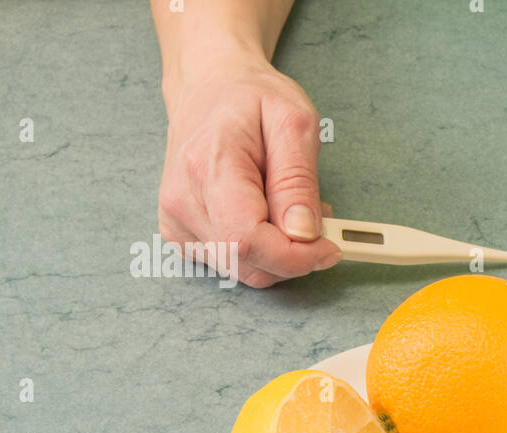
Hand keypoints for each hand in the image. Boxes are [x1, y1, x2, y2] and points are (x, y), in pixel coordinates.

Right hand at [157, 50, 339, 287]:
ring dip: (281, 254)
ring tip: (291, 208)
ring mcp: (176, 220)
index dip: (295, 257)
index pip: (247, 241)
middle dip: (295, 255)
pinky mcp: (180, 234)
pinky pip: (232, 265)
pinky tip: (267, 217)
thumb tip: (304, 233)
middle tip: (318, 219)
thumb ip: (299, 181)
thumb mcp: (293, 123)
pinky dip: (262, 252)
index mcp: (208, 168)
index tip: (330, 247)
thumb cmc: (251, 99)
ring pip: (244, 271)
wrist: (208, 88)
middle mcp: (182, 200)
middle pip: (248, 263)